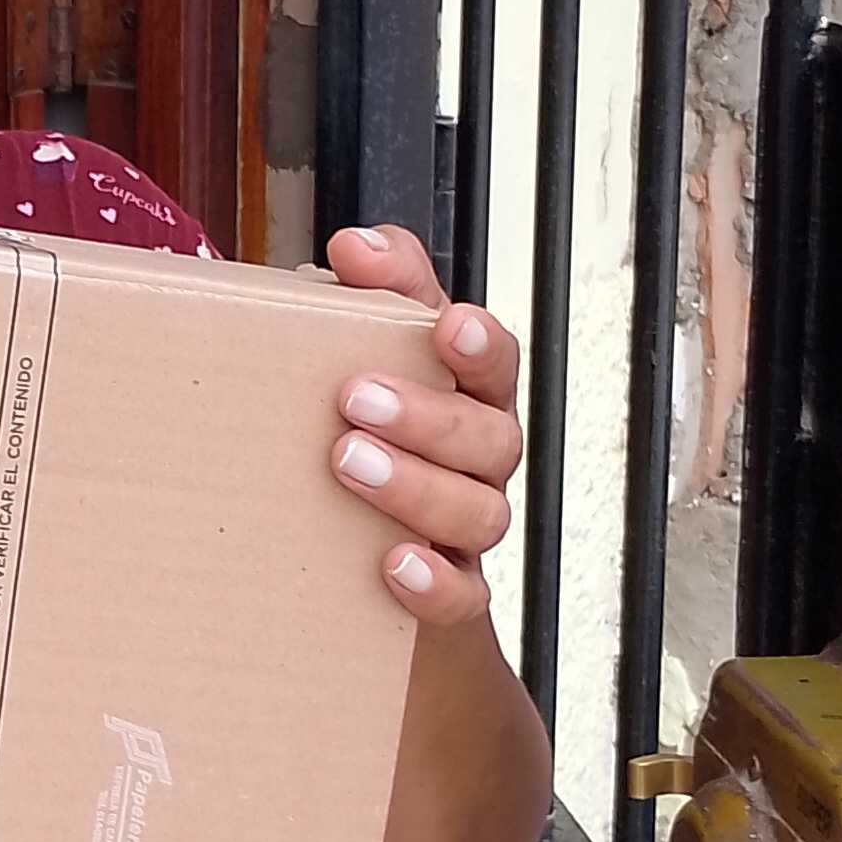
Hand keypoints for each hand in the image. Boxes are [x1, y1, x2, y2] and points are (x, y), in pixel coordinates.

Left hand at [321, 224, 524, 628]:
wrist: (362, 569)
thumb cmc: (369, 436)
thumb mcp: (368, 357)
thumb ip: (372, 295)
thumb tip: (352, 246)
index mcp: (466, 396)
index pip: (493, 361)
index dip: (479, 343)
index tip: (448, 323)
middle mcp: (478, 461)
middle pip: (488, 436)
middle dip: (427, 414)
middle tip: (354, 396)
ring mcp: (467, 530)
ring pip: (478, 511)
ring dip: (416, 485)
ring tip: (348, 462)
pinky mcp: (450, 595)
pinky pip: (462, 596)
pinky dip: (434, 581)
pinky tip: (393, 562)